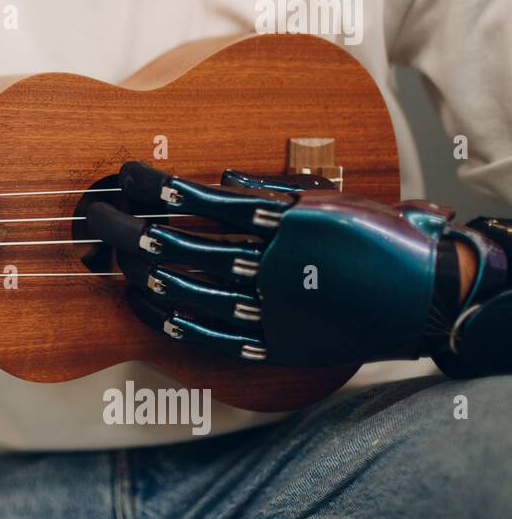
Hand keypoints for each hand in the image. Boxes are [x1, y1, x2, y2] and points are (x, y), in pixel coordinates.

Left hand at [87, 161, 478, 369]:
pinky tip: (146, 307)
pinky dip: (171, 320)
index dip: (154, 186)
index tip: (125, 174)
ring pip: (184, 290)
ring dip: (141, 273)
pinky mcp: (272, 345)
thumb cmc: (378, 241)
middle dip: (127, 228)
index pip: (199, 199)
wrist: (422, 298)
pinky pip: (208, 335)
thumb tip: (225, 183)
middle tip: (95, 215)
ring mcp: (269, 309)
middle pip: (178, 245)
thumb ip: (274, 192)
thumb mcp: (328, 202)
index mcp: (280, 222)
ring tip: (114, 258)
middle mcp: (269, 265)